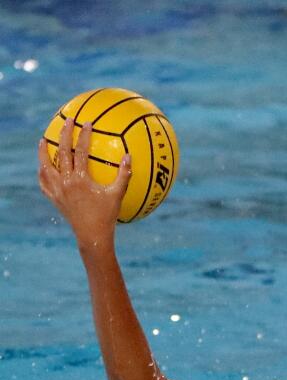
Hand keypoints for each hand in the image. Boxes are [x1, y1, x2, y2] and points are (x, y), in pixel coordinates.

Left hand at [38, 117, 131, 243]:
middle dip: (64, 134)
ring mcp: (58, 190)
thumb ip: (124, 175)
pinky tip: (42, 166)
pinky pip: (44, 183)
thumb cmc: (108, 215)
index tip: (86, 123)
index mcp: (81, 179)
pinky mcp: (54, 198)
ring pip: (45, 166)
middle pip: (61, 152)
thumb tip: (129, 156)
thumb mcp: (118, 194)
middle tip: (67, 121)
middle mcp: (66, 182)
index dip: (83, 136)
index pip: (80, 151)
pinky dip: (42, 172)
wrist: (92, 235)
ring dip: (43, 152)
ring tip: (43, 140)